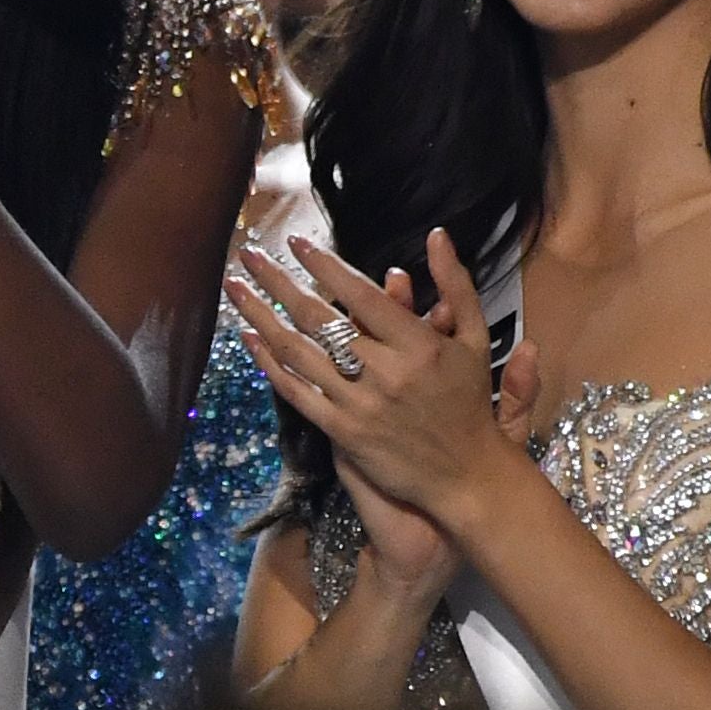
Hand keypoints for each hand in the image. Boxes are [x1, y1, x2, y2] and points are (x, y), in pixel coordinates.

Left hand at [228, 227, 532, 534]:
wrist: (466, 475)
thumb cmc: (469, 401)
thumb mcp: (477, 339)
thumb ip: (457, 285)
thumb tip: (437, 234)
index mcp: (420, 345)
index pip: (361, 296)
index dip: (325, 266)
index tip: (295, 242)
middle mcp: (387, 373)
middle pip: (319, 319)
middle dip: (277, 282)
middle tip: (248, 254)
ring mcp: (361, 404)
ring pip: (299, 352)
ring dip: (260, 316)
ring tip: (233, 287)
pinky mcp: (343, 432)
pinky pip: (297, 392)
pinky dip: (269, 363)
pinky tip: (247, 337)